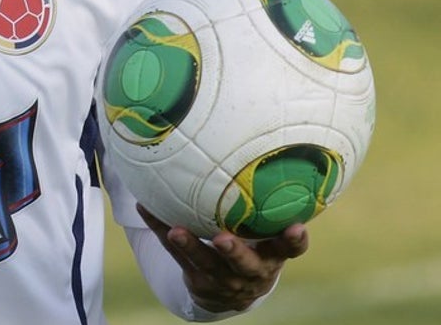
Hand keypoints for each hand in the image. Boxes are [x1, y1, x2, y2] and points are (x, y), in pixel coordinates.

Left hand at [138, 204, 308, 312]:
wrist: (231, 292)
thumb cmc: (253, 247)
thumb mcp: (267, 237)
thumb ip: (267, 208)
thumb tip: (255, 148)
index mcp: (273, 256)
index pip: (290, 250)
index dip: (294, 240)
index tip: (296, 227)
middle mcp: (251, 271)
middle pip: (244, 264)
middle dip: (233, 252)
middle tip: (222, 239)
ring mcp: (223, 280)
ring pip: (205, 263)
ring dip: (189, 246)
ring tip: (175, 230)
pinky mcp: (198, 280)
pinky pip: (175, 256)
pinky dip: (160, 231)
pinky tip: (144, 209)